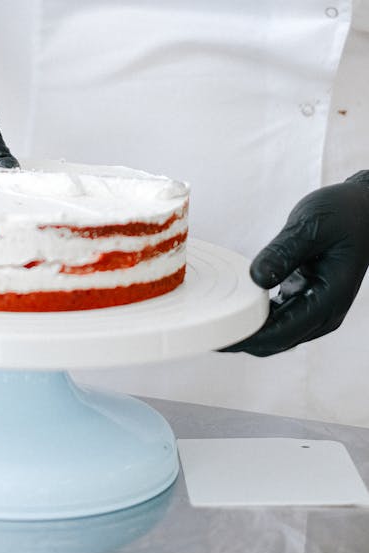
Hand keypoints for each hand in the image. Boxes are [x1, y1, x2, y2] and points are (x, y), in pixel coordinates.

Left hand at [223, 173, 368, 355]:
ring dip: (244, 331)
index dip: (246, 338)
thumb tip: (256, 278)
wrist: (363, 211)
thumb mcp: (311, 226)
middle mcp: (324, 313)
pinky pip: (276, 319)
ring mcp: (315, 310)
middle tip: (200, 330)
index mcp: (328, 299)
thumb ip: (283, 252)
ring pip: (274, 334)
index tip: (215, 337)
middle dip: (239, 340)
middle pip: (275, 342)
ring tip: (207, 321)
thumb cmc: (342, 214)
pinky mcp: (306, 300)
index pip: (281, 333)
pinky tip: (228, 307)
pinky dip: (253, 317)